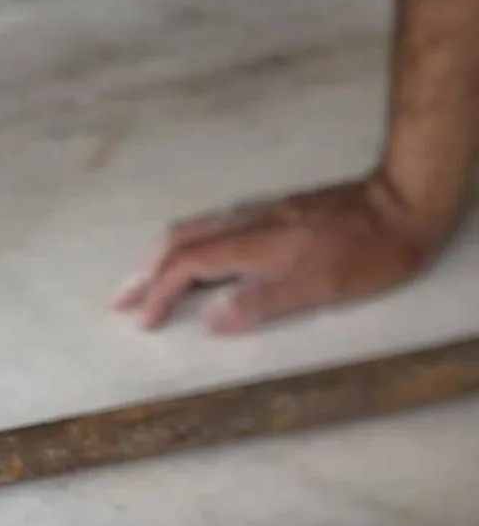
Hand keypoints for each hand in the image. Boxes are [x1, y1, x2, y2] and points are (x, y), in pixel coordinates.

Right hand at [111, 174, 448, 333]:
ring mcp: (260, 213)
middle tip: (120, 300)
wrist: (404, 204)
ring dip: (161, 256)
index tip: (144, 321)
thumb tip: (210, 319)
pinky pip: (213, 224)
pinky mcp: (274, 210)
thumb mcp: (318, 287)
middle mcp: (248, 223)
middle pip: (178, 242)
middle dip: (144, 273)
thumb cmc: (367, 252)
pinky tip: (194, 255)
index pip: (186, 267)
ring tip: (145, 279)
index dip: (159, 295)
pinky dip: (187, 244)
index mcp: (251, 245)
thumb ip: (261, 303)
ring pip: (194, 229)